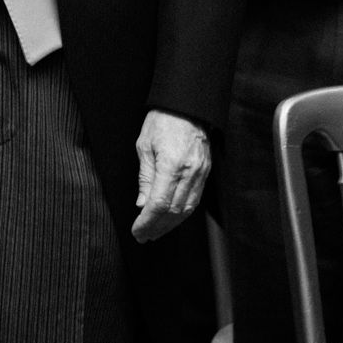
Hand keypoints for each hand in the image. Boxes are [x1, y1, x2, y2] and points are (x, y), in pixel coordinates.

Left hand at [132, 110, 210, 242]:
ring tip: (155, 232)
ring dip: (170, 224)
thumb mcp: (144, 146)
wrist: (187, 106)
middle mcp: (190, 172)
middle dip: (157, 227)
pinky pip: (195, 199)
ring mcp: (201, 173)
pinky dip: (182, 213)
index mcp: (172, 165)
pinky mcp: (206, 172)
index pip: (159, 203)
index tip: (137, 230)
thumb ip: (145, 178)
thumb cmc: (162, 121)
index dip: (147, 221)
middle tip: (143, 236)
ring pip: (187, 209)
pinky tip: (171, 218)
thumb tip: (142, 204)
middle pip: (174, 211)